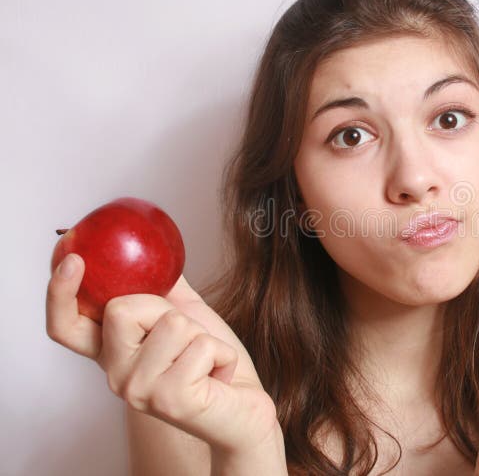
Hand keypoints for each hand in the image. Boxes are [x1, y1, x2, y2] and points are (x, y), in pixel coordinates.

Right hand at [46, 253, 283, 458]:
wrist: (244, 405)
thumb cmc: (213, 362)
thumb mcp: (185, 316)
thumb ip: (161, 289)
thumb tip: (149, 249)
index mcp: (112, 353)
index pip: (65, 326)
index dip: (59, 293)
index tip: (73, 259)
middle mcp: (116, 375)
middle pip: (121, 308)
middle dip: (166, 310)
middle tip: (187, 337)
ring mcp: (139, 390)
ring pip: (172, 323)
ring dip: (202, 334)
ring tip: (205, 359)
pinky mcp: (170, 400)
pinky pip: (202, 345)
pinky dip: (221, 352)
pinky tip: (218, 374)